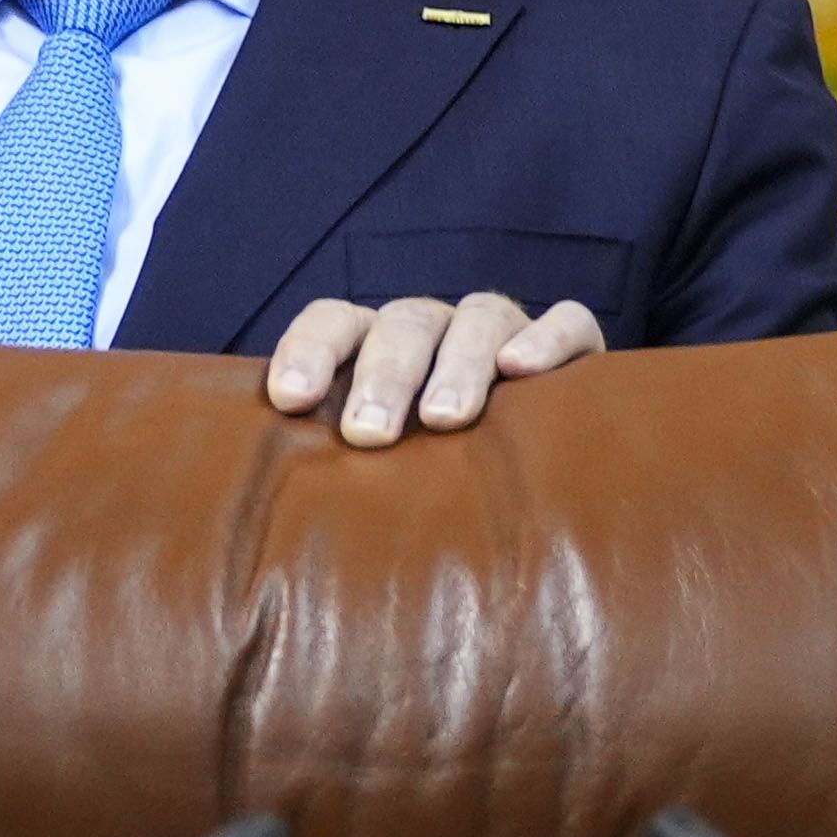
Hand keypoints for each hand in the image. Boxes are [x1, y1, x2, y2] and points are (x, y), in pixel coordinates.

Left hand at [265, 293, 605, 448]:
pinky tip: (523, 370)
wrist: (528, 480)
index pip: (333, 322)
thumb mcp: (369, 470)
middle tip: (367, 433)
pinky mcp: (572, 347)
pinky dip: (547, 337)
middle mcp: (433, 330)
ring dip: (457, 364)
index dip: (308, 351)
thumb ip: (321, 471)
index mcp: (373, 346)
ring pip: (479, 317)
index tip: (289, 402)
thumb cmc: (420, 480)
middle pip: (403, 325)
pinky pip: (568, 322)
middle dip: (383, 375)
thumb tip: (265, 518)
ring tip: (444, 418)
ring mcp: (500, 332)